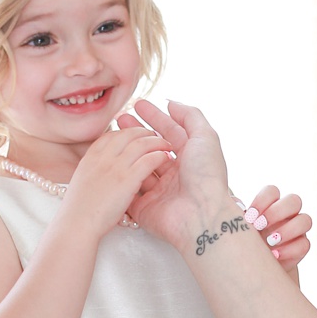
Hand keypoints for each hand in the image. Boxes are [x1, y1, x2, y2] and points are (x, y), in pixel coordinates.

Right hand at [65, 118, 170, 230]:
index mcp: (91, 157)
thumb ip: (95, 171)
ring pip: (141, 143)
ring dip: (157, 142)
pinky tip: (166, 158)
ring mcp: (114, 167)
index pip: (112, 135)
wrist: (76, 225)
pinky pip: (148, 160)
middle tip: (156, 138)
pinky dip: (159, 156)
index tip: (138, 136)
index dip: (128, 132)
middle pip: (128, 134)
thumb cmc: (79, 211)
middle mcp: (102, 157)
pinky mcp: (127, 180)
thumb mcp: (82, 182)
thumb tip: (104, 170)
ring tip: (167, 146)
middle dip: (145, 133)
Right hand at [121, 99, 233, 247]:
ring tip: (114, 135)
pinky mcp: (145, 207)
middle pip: (151, 148)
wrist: (200, 214)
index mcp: (189, 158)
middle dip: (136, 131)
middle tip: (120, 117)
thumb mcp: (205, 137)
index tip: (137, 104)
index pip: (169, 132)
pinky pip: (130, 189)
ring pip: (138, 166)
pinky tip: (110, 160)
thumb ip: (191, 116)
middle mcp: (175, 174)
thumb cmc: (206, 175)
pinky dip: (122, 176)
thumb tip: (172, 104)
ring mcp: (159, 191)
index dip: (154, 117)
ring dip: (127, 151)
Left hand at [241, 185, 311, 277]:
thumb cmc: (244, 245)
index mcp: (270, 205)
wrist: (253, 271)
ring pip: (305, 220)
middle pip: (294, 201)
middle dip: (276, 213)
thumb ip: (235, 214)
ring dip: (287, 230)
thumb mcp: (237, 229)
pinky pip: (305, 244)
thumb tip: (235, 202)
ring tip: (269, 242)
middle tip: (259, 226)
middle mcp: (287, 215)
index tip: (249, 216)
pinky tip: (274, 256)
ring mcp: (297, 230)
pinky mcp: (302, 247)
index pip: (272, 192)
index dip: (262, 200)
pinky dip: (289, 250)